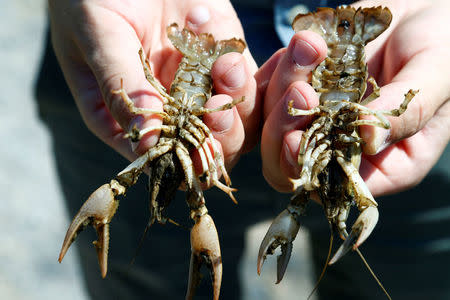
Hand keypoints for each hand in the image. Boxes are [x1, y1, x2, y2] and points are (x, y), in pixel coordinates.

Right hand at [48, 0, 258, 169]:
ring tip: (221, 61)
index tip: (196, 142)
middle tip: (215, 104)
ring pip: (238, 117)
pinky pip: (250, 78)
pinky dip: (249, 70)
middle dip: (220, 133)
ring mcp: (199, 84)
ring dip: (237, 96)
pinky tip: (226, 47)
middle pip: (209, 145)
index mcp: (129, 118)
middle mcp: (169, 109)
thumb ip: (120, 85)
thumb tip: (145, 143)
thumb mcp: (97, 37)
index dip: (184, 158)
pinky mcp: (221, 58)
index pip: (163, 156)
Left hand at [258, 0, 449, 196]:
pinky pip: (272, 88)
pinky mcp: (306, 87)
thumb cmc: (446, 45)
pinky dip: (279, 67)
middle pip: (287, 163)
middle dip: (282, 130)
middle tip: (300, 89)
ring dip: (282, 87)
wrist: (430, 9)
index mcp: (384, 164)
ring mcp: (321, 117)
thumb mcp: (436, 78)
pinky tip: (302, 42)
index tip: (297, 139)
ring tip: (310, 47)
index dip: (310, 170)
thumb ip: (405, 111)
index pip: (333, 187)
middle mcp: (344, 147)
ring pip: (274, 122)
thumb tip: (367, 142)